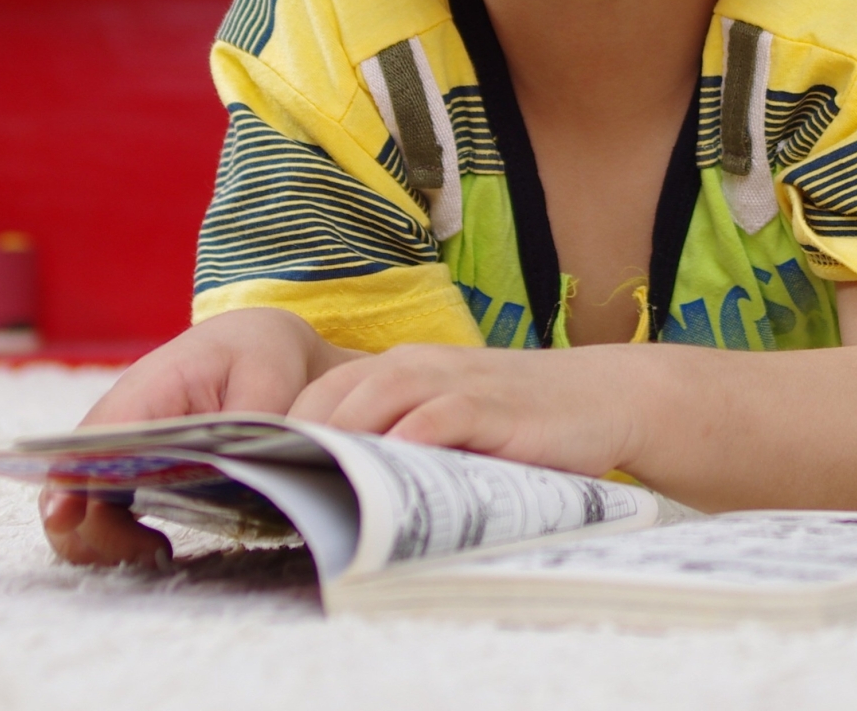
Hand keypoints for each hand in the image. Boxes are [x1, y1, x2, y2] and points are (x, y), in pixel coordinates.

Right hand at [41, 307, 359, 566]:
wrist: (255, 335)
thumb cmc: (257, 354)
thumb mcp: (266, 384)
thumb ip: (244, 432)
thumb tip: (228, 477)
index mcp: (148, 389)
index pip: (93, 440)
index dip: (70, 482)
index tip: (71, 520)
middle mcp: (119, 415)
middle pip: (70, 480)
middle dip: (94, 528)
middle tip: (153, 550)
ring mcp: (118, 438)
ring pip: (76, 497)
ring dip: (100, 536)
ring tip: (155, 551)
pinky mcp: (127, 459)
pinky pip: (98, 500)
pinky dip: (110, 530)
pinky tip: (152, 543)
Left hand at [290, 342, 646, 477]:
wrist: (597, 397)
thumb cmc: (515, 421)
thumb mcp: (448, 422)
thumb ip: (399, 441)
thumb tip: (335, 489)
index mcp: (399, 368)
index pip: (320, 392)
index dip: (285, 431)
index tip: (258, 475)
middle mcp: (418, 366)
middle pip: (335, 394)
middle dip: (299, 439)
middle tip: (273, 488)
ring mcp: (454, 382)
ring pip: (377, 396)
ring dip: (342, 436)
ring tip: (313, 479)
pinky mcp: (491, 406)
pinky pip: (439, 417)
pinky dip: (411, 439)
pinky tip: (390, 470)